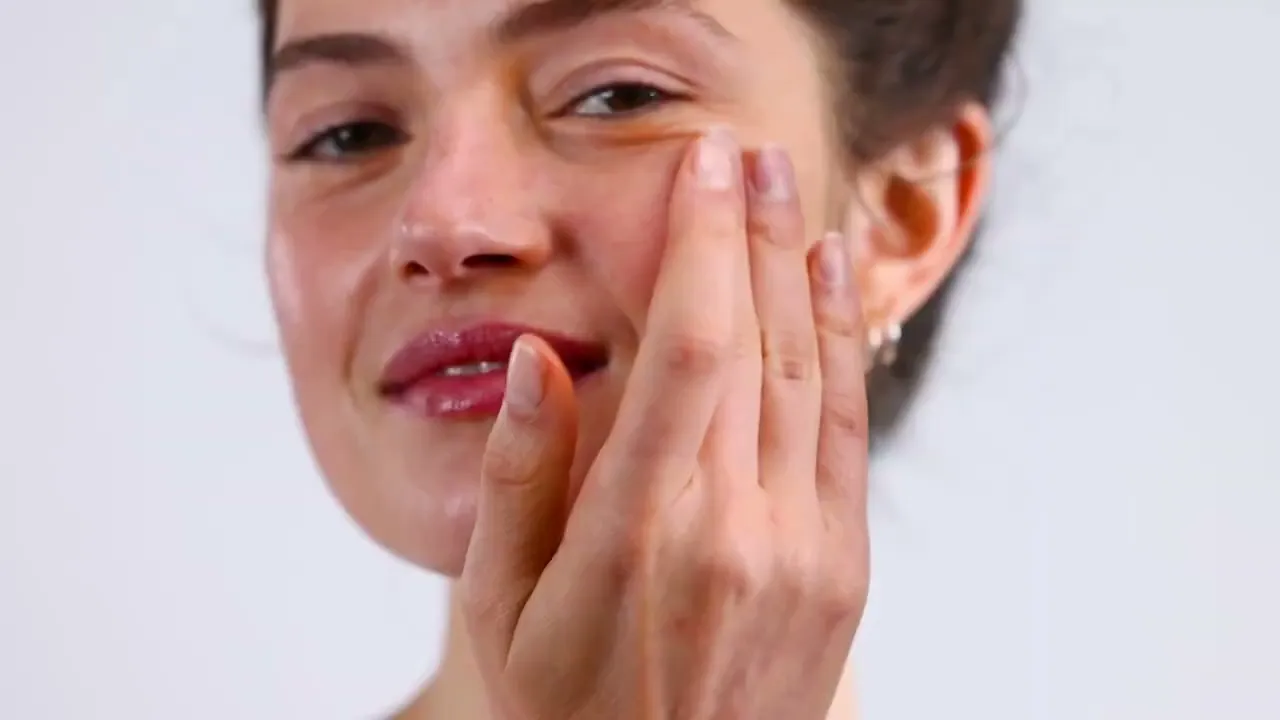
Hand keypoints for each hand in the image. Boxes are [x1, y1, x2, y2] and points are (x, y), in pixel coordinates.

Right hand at [460, 127, 869, 719]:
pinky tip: (828, 292)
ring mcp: (803, 554)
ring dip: (801, 277)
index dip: (702, 246)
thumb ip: (520, 477)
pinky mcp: (843, 573)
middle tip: (743, 158)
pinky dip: (840, 353)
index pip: (689, 351)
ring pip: (809, 380)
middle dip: (750, 236)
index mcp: (639, 533)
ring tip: (790, 197)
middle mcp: (735, 531)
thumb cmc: (567, 714)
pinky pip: (846, 438)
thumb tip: (537, 361)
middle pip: (757, 344)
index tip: (700, 173)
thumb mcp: (501, 607)